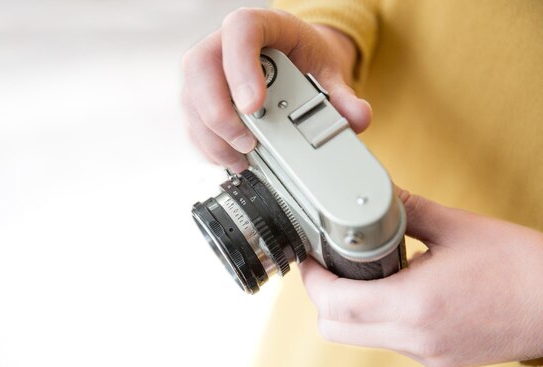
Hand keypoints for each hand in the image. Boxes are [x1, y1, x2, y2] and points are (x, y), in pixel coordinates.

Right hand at [181, 8, 371, 171]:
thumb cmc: (304, 58)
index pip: (239, 31)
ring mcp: (207, 73)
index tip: (254, 105)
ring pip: (190, 100)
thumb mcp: (327, 71)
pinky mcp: (200, 99)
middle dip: (218, 113)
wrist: (294, 63)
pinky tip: (231, 159)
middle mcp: (222, 45)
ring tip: (242, 160)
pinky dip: (210, 147)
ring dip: (213, 138)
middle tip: (247, 142)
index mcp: (258, 26)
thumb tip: (357, 117)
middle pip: (199, 69)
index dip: (241, 67)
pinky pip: (192, 123)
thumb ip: (342, 96)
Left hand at [302, 189, 542, 366]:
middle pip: (335, 330)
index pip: (335, 303)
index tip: (309, 258)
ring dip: (348, 309)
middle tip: (328, 265)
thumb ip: (407, 210)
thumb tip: (377, 196)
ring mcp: (426, 353)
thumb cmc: (522, 267)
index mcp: (415, 304)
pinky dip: (377, 318)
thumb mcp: (458, 227)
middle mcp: (415, 337)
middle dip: (321, 297)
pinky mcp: (438, 358)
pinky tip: (396, 290)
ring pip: (358, 338)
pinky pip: (388, 341)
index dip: (311, 279)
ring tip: (362, 273)